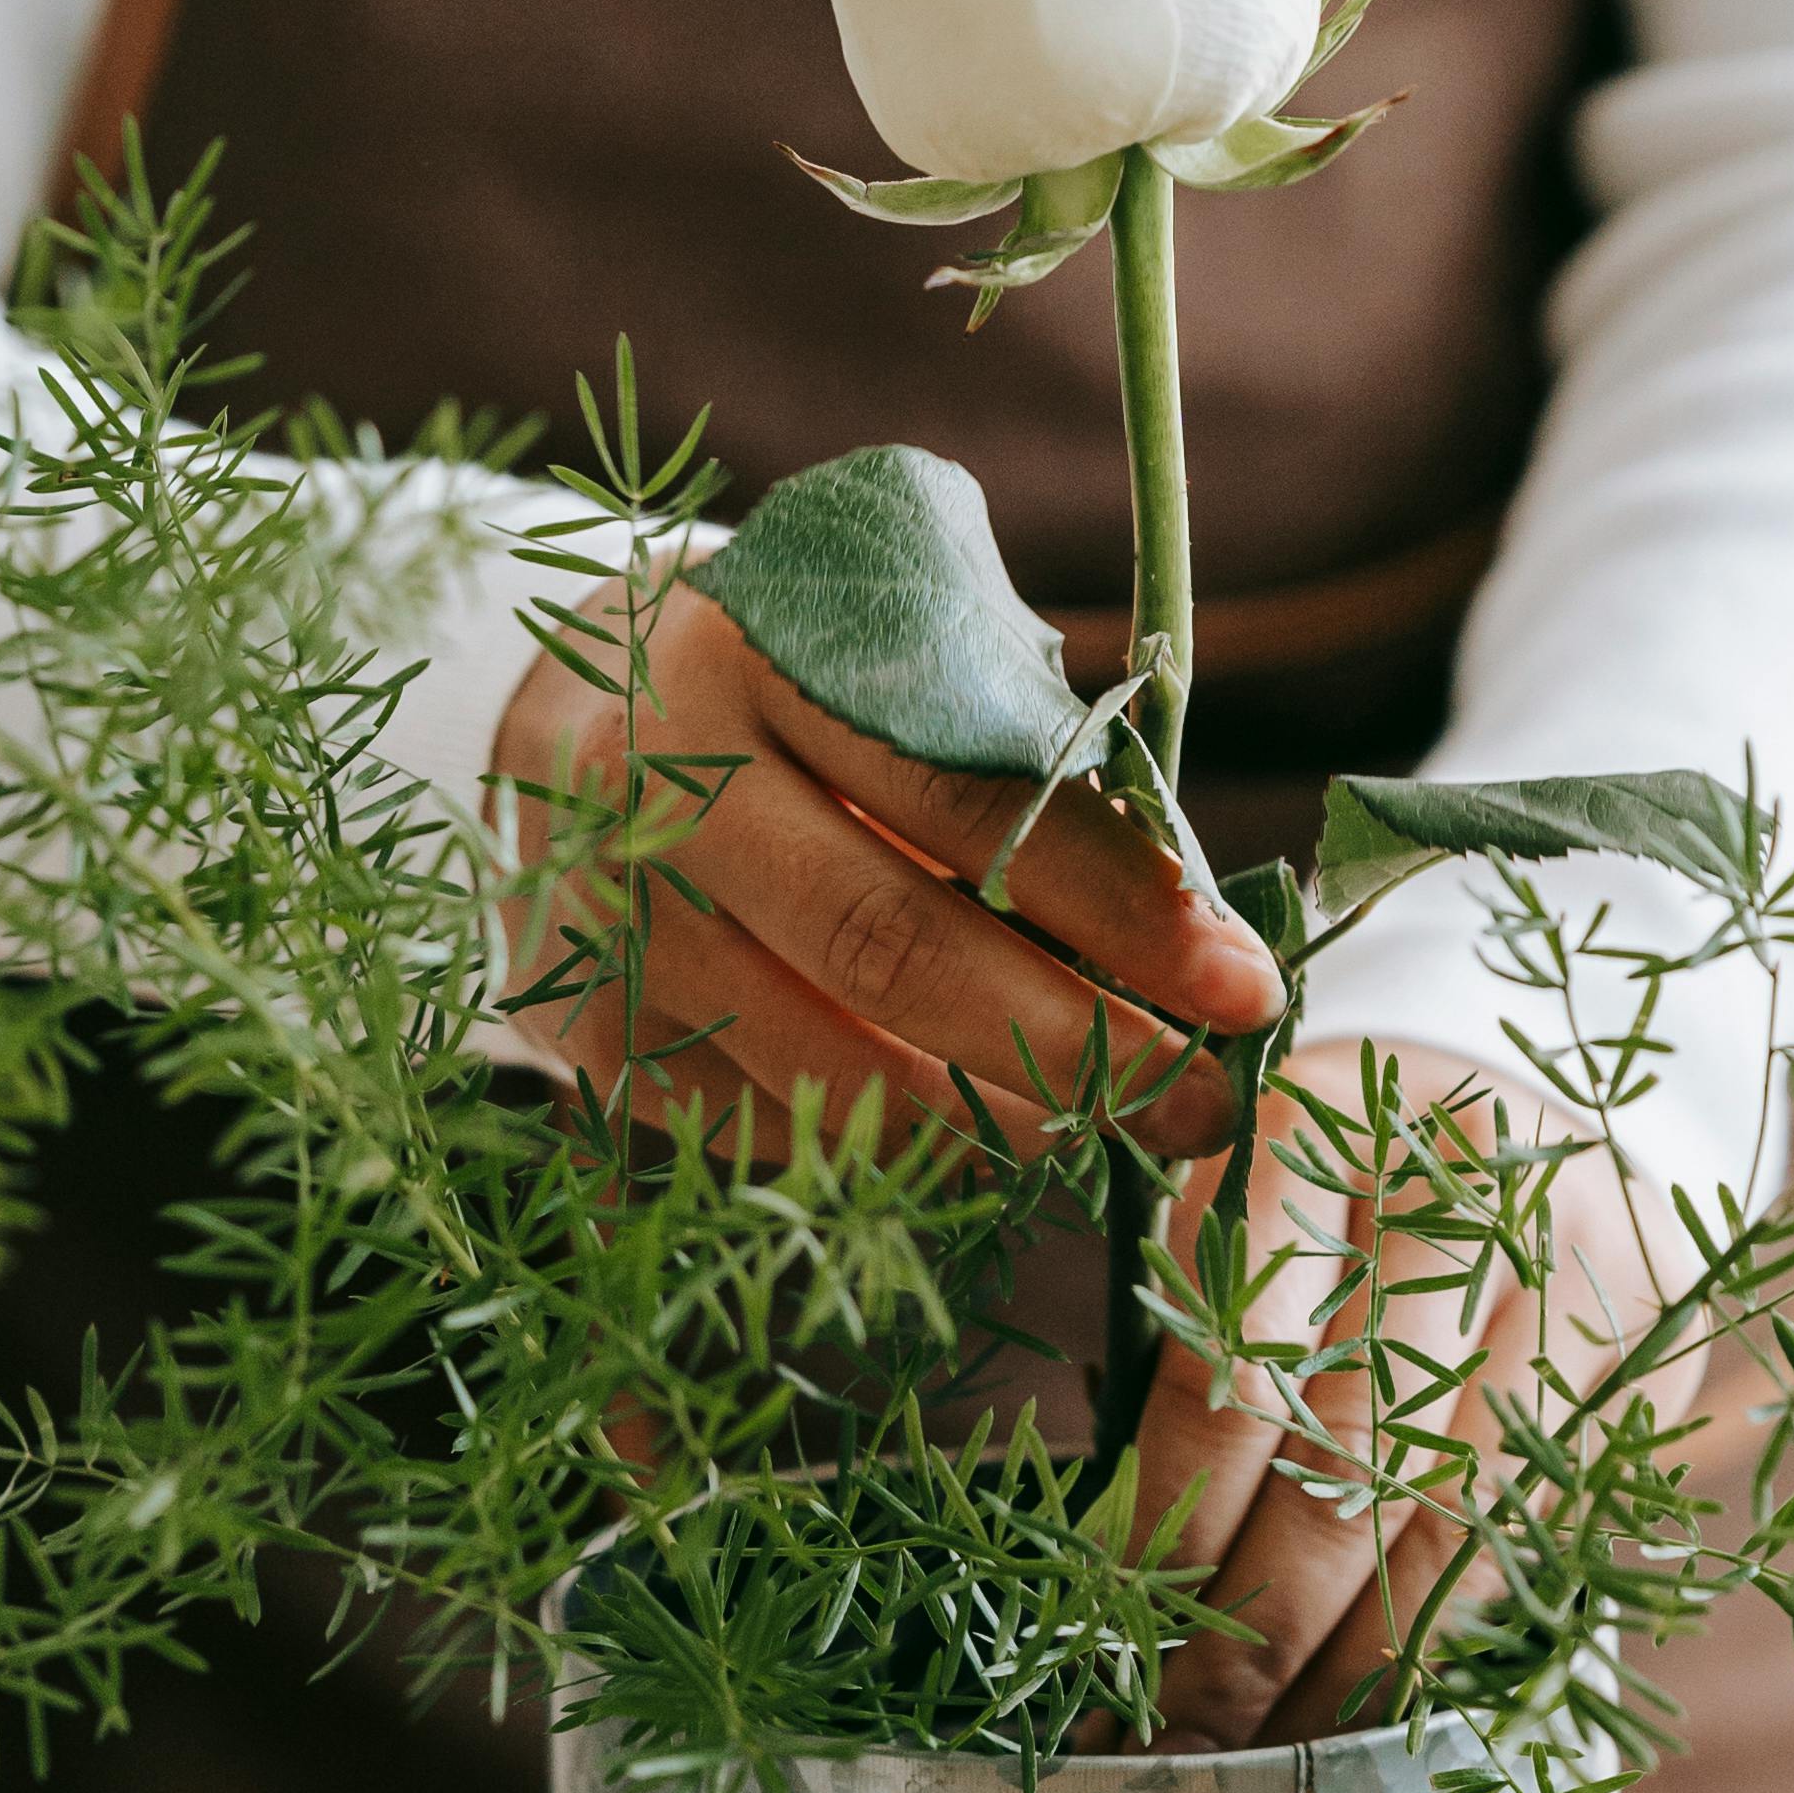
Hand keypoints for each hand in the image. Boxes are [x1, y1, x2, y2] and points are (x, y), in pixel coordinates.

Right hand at [488, 571, 1282, 1154]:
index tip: (1240, 979)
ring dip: (1001, 1123)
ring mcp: (607, 921)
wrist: (553, 716)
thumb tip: (1192, 901)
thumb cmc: (793, 675)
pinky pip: (768, 1127)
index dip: (1119, 901)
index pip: (965, 797)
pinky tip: (987, 1141)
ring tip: (1118, 1131)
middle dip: (1078, 1046)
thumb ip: (1016, 733)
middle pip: (892, 950)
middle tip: (1204, 1099)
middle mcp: (656, 789)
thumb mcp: (890, 639)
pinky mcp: (585, 1031)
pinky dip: (897, 1153)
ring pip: (830, 1067)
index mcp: (752, 652)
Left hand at [1129, 1046, 1684, 1745]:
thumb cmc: (1345, 1172)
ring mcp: (1580, 1264)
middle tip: (1189, 1732)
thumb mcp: (1241, 1205)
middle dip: (1261, 1624)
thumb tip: (1129, 1578)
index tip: (1122, 1642)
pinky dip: (1463, 1624)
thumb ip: (1199, 1350)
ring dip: (1362, 1656)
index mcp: (1319, 1128)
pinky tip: (1388, 1692)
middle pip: (1348, 1459)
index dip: (1177, 1530)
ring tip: (1278, 1744)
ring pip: (1460, 1511)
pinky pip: (1546, 1523)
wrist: (1542, 1089)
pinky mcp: (1657, 1341)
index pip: (1235, 1376)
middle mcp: (1463, 1185)